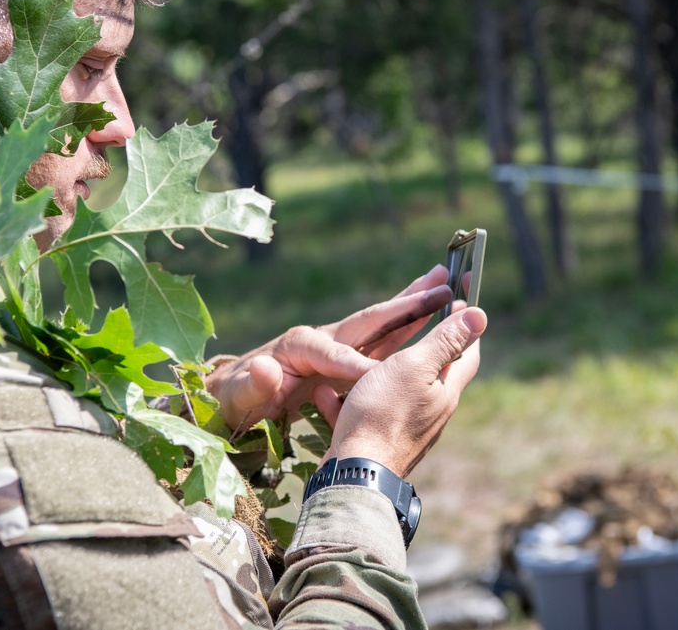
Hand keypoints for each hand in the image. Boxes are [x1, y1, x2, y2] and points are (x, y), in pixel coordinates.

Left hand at [206, 265, 452, 429]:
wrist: (232, 396)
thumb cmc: (235, 396)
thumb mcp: (239, 392)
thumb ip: (254, 383)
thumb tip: (267, 368)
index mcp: (299, 344)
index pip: (335, 355)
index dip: (357, 369)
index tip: (383, 380)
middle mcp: (321, 339)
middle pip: (369, 321)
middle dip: (406, 304)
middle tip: (443, 280)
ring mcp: (335, 348)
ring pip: (382, 328)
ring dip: (414, 310)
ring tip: (445, 287)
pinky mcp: (342, 361)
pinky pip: (381, 347)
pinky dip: (407, 334)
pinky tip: (430, 326)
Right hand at [318, 306, 485, 476]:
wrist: (354, 473)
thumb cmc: (383, 414)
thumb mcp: (415, 367)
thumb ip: (444, 341)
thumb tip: (481, 315)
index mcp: (445, 390)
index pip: (467, 350)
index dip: (466, 322)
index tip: (462, 294)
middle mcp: (432, 412)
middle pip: (431, 372)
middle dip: (419, 348)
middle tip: (407, 323)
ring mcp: (405, 430)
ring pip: (391, 393)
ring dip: (373, 375)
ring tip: (354, 363)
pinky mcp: (377, 443)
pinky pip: (363, 413)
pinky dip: (347, 401)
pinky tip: (328, 396)